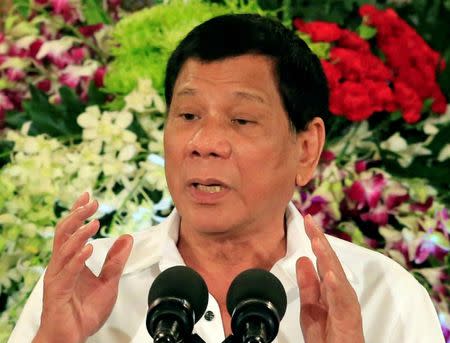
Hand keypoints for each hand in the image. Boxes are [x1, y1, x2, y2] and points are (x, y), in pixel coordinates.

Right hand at [33, 193, 132, 342]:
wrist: (71, 338)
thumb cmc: (84, 312)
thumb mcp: (108, 282)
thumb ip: (116, 260)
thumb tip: (126, 237)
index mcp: (71, 261)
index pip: (71, 231)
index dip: (78, 212)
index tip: (88, 196)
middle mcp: (61, 266)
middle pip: (63, 233)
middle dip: (77, 215)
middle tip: (91, 203)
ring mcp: (58, 278)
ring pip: (64, 249)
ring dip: (80, 234)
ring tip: (94, 223)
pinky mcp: (57, 292)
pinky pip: (67, 272)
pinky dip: (77, 259)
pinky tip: (88, 249)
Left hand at [296, 214, 363, 342]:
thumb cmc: (328, 337)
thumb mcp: (311, 307)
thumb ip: (308, 285)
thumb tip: (303, 260)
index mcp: (331, 287)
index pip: (323, 257)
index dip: (315, 238)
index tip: (306, 219)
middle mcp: (341, 291)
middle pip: (330, 260)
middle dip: (319, 239)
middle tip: (309, 220)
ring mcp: (346, 303)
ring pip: (337, 275)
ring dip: (327, 256)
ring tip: (316, 240)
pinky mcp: (349, 318)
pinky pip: (342, 300)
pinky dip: (336, 285)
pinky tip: (328, 272)